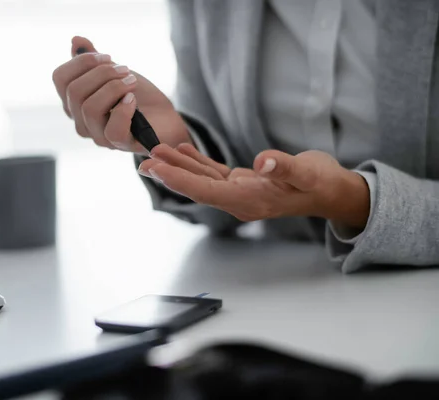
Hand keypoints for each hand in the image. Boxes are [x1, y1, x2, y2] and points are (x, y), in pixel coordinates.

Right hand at [52, 36, 190, 154]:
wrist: (165, 118)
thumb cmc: (138, 96)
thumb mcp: (115, 72)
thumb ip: (94, 59)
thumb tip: (76, 41)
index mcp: (74, 102)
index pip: (60, 78)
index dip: (81, 61)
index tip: (108, 57)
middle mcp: (81, 121)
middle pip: (74, 91)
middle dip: (102, 73)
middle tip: (125, 70)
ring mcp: (98, 135)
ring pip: (90, 108)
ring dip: (114, 87)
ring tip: (132, 82)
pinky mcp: (119, 144)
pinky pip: (113, 129)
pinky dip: (124, 109)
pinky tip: (134, 100)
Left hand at [138, 144, 369, 228]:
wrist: (331, 190)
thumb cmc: (322, 183)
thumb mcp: (309, 173)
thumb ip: (285, 167)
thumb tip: (263, 161)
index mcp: (251, 201)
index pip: (207, 191)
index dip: (180, 180)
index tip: (156, 169)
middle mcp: (240, 200)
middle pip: (197, 187)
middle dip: (170, 174)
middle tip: (143, 161)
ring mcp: (240, 192)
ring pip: (203, 179)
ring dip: (180, 165)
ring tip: (156, 150)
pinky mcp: (244, 183)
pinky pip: (215, 173)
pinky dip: (198, 162)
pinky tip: (183, 150)